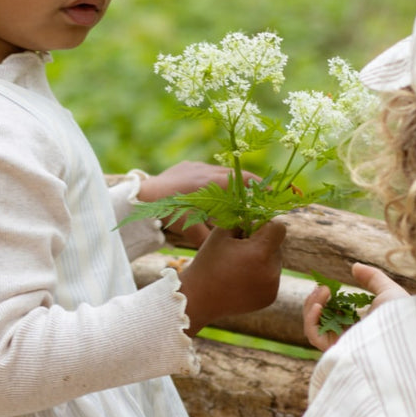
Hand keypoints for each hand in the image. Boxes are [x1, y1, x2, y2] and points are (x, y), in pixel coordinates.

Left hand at [137, 162, 258, 248]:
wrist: (140, 196)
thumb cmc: (167, 213)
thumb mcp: (191, 230)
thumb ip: (211, 238)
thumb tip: (226, 251)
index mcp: (213, 183)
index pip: (246, 181)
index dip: (263, 186)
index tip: (275, 192)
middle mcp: (208, 170)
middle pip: (237, 175)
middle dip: (250, 186)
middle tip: (261, 196)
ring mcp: (197, 166)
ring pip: (223, 173)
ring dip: (232, 184)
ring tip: (237, 197)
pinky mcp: (187, 165)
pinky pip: (208, 171)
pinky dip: (215, 182)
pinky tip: (213, 193)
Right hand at [178, 219, 286, 336]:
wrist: (198, 298)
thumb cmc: (208, 261)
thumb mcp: (222, 232)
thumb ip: (243, 220)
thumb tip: (258, 217)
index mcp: (260, 252)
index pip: (278, 229)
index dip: (264, 227)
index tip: (249, 233)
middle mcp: (271, 271)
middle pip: (277, 246)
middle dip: (262, 245)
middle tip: (238, 252)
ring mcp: (272, 287)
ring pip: (275, 263)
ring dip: (262, 261)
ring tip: (238, 268)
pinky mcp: (270, 298)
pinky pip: (271, 279)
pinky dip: (260, 277)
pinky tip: (241, 281)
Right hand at [302, 261, 409, 351]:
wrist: (406, 335)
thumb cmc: (401, 316)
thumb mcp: (388, 291)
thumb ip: (372, 277)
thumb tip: (355, 266)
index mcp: (360, 324)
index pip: (334, 313)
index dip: (325, 299)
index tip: (327, 286)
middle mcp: (348, 336)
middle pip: (320, 319)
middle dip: (316, 300)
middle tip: (323, 287)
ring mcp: (341, 343)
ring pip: (314, 326)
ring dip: (312, 306)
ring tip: (323, 290)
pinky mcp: (336, 350)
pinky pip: (314, 336)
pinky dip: (311, 320)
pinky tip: (318, 305)